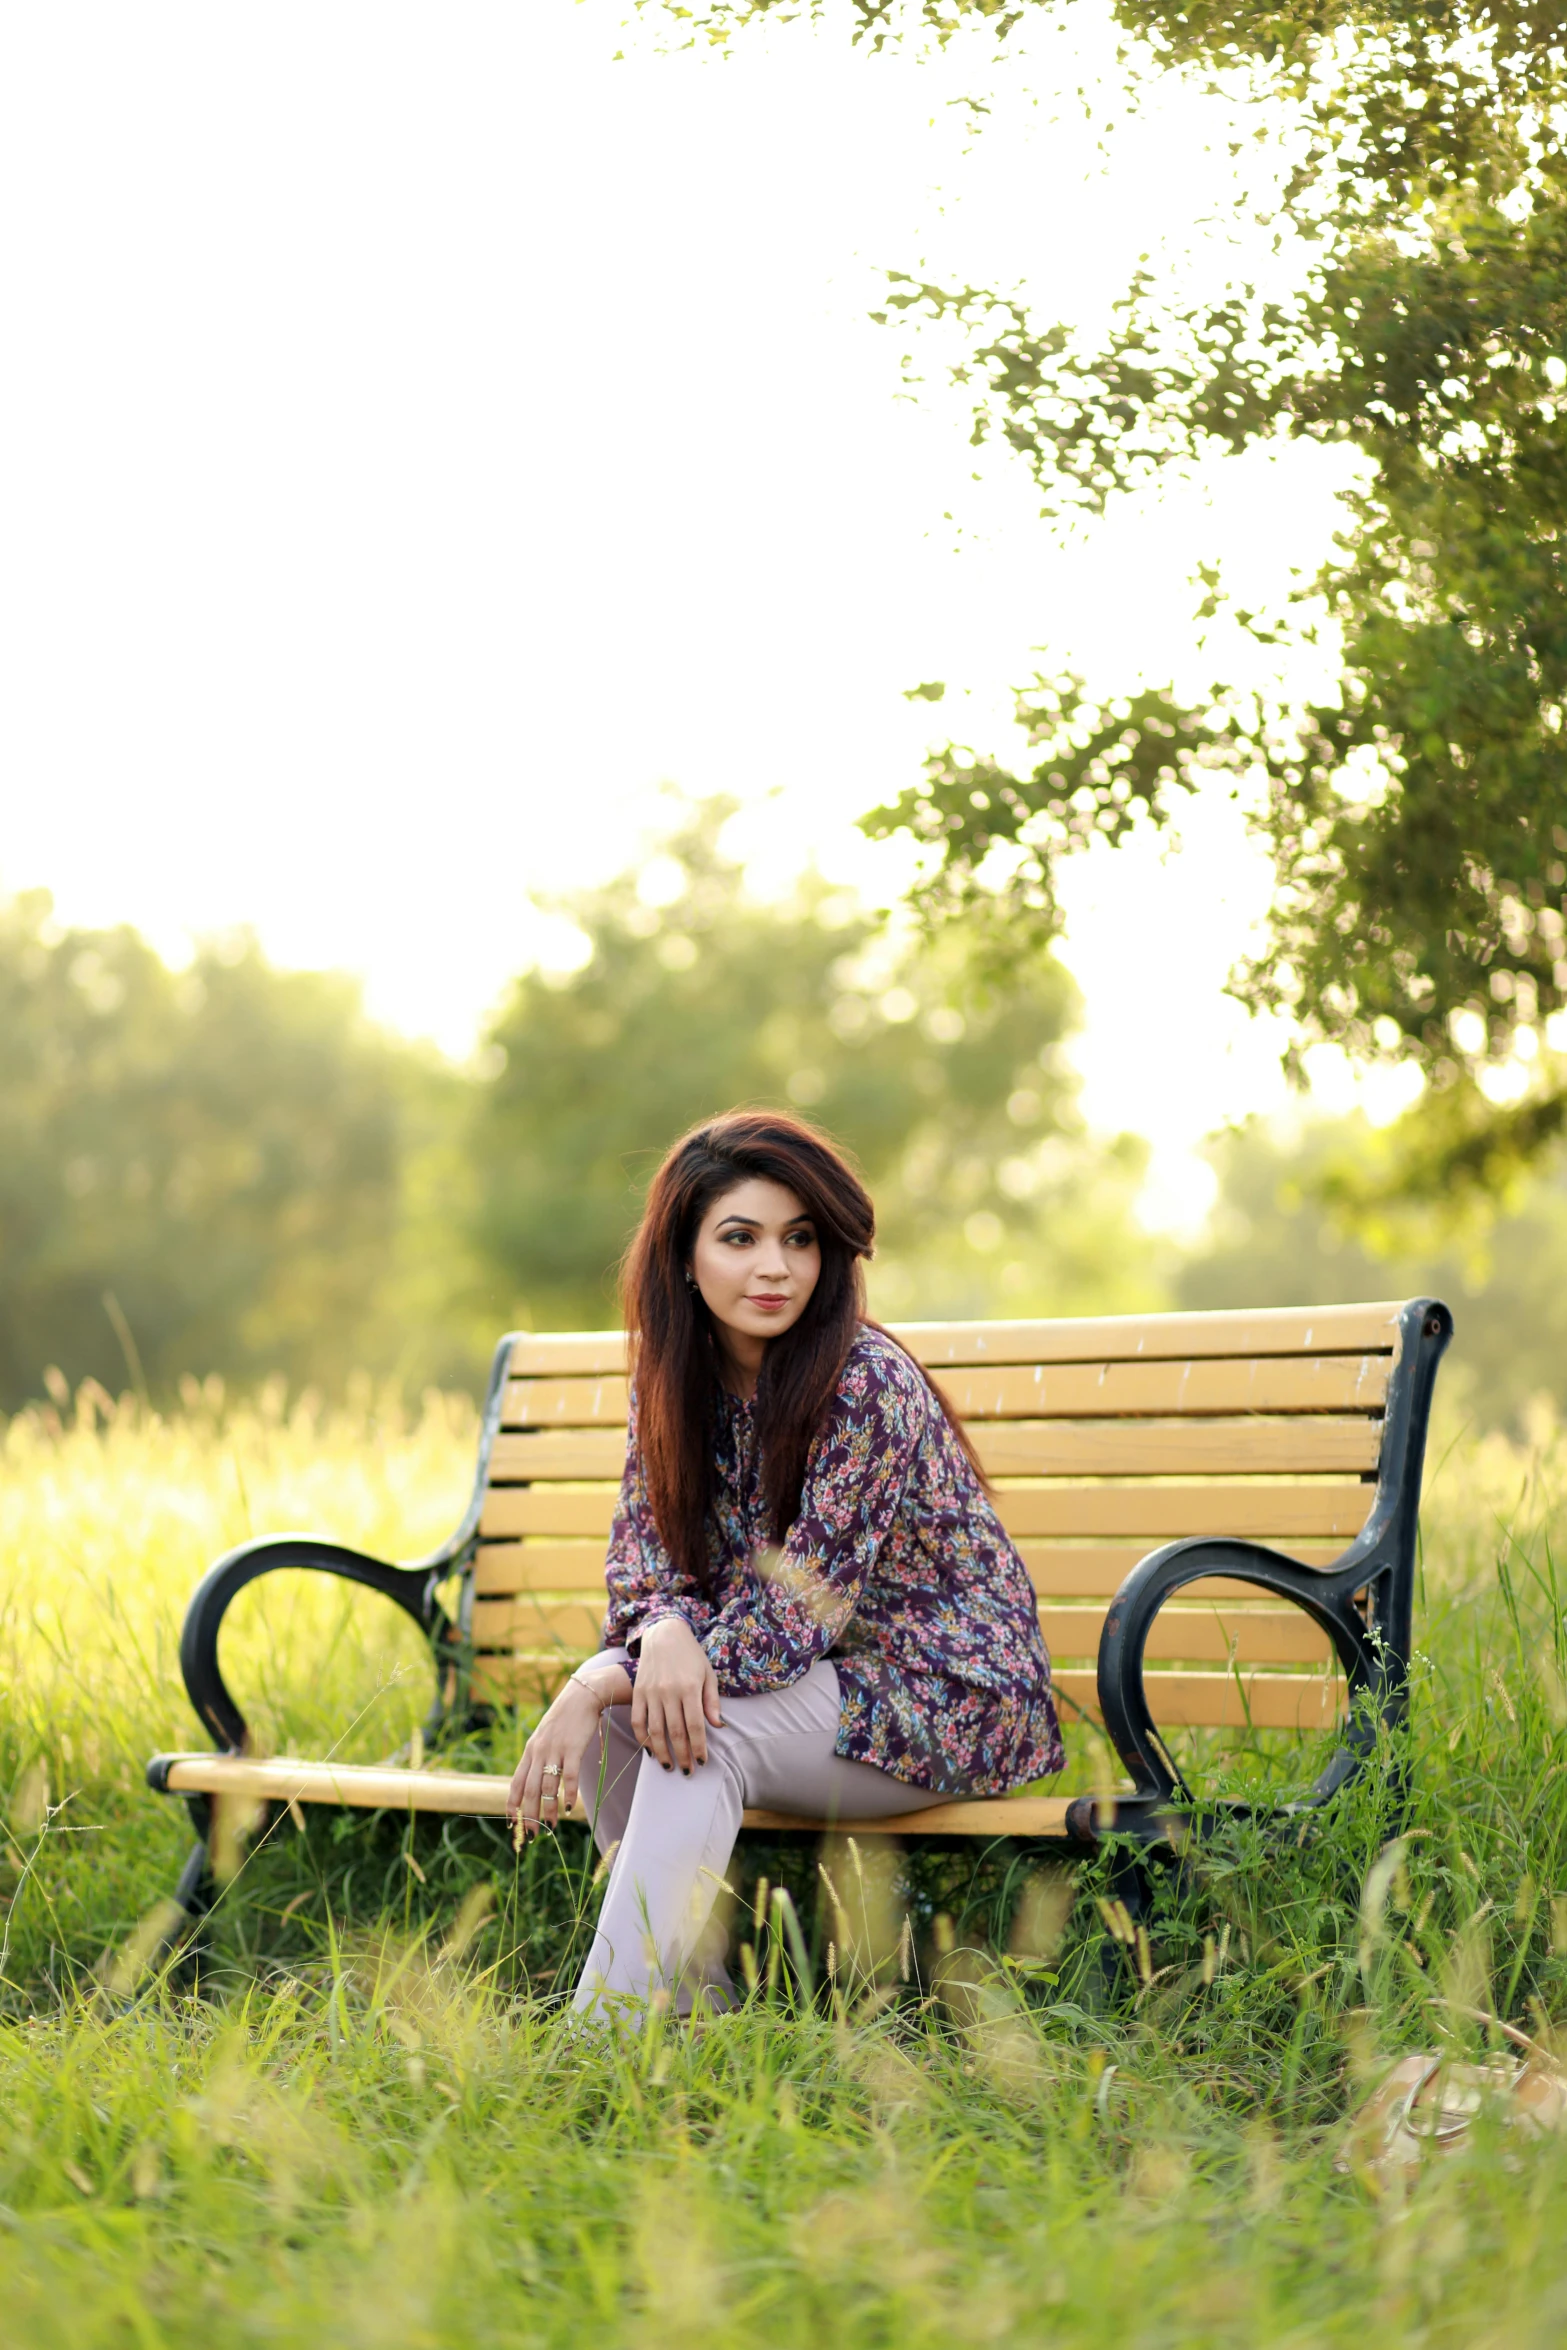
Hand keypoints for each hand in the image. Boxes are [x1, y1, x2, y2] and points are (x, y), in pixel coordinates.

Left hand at [507, 1675, 612, 1839]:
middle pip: (529, 1790)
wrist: (580, 1697)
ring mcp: (555, 1751)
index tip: (511, 1824)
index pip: (515, 1784)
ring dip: (548, 1810)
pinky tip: (568, 1808)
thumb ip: (537, 1759)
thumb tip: (533, 1784)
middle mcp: (538, 1753)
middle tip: (530, 1835)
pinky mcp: (573, 1749)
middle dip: (529, 1815)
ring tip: (551, 1827)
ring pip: (548, 1787)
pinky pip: (570, 1776)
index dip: (512, 1805)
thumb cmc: (563, 1721)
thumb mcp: (543, 1738)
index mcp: (529, 1752)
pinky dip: (568, 1794)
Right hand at [633, 1616, 722, 1772]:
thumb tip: (718, 1727)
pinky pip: (638, 1721)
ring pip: (654, 1731)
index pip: (695, 1725)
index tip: (702, 1762)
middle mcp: (668, 1692)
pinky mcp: (638, 1692)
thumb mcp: (708, 1674)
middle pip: (675, 1732)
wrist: (664, 1634)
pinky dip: (642, 1739)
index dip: (698, 1747)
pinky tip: (650, 1751)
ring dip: (662, 1753)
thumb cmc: (691, 1655)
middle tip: (687, 1771)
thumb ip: (711, 1701)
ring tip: (669, 1766)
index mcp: (689, 1687)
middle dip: (682, 1756)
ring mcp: (650, 1693)